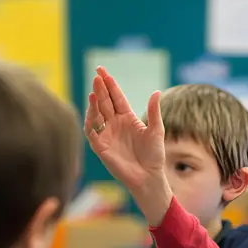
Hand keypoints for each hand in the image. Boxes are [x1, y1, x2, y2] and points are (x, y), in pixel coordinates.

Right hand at [84, 68, 172, 225]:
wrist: (148, 176)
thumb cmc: (154, 155)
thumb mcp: (156, 130)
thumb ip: (153, 112)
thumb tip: (156, 92)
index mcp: (127, 118)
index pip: (116, 97)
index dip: (109, 84)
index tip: (102, 71)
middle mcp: (115, 124)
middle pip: (105, 102)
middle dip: (100, 89)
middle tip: (97, 75)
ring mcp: (107, 134)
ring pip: (97, 114)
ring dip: (95, 103)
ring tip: (94, 91)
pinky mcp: (101, 147)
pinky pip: (92, 131)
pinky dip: (90, 120)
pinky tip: (92, 109)